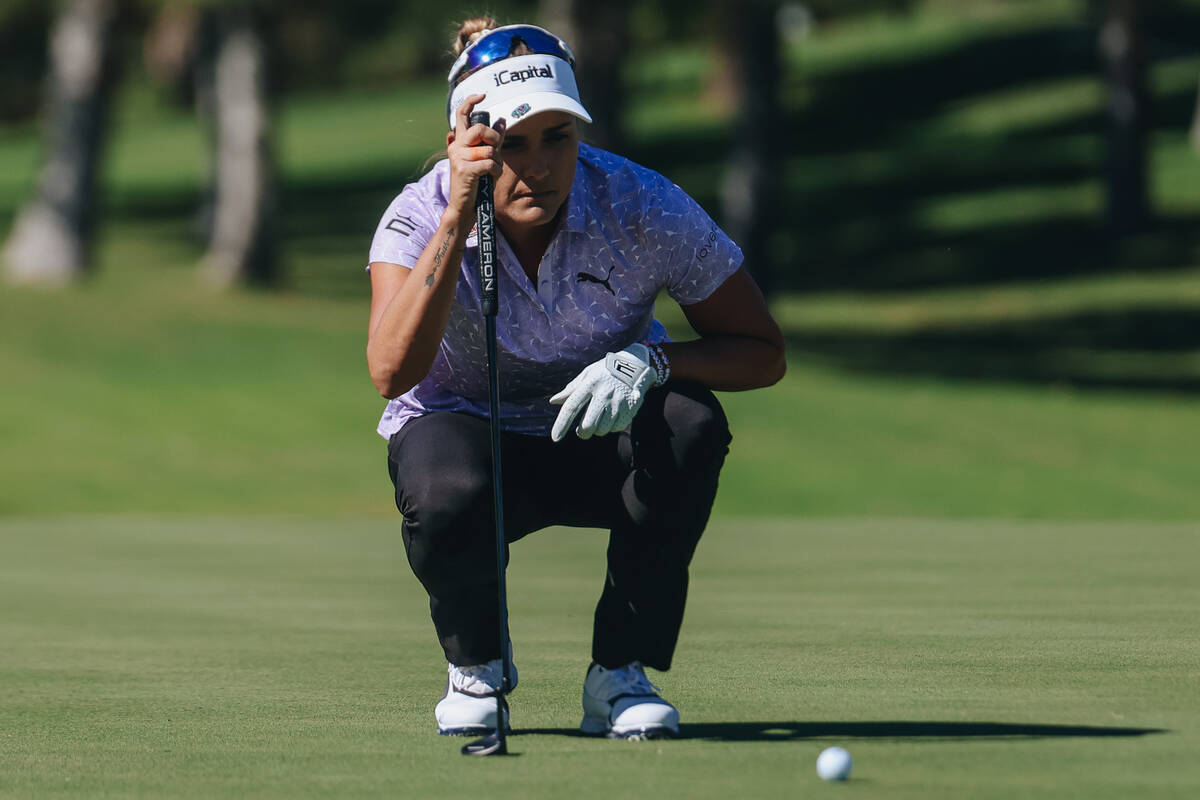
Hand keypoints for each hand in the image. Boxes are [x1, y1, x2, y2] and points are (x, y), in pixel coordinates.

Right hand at [445, 94, 505, 218]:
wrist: (464, 206)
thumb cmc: (476, 183)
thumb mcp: (485, 158)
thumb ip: (493, 140)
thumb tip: (502, 120)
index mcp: (459, 142)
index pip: (461, 114)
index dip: (470, 101)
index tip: (482, 95)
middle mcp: (456, 147)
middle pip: (479, 129)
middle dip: (493, 139)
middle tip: (496, 150)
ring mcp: (459, 158)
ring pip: (488, 149)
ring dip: (497, 161)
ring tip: (492, 171)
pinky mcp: (464, 170)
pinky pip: (489, 163)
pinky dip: (496, 171)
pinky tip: (491, 178)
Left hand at [549, 344, 658, 441]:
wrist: (635, 365)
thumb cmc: (605, 371)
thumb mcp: (587, 374)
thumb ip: (571, 389)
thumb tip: (553, 401)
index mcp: (590, 383)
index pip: (571, 407)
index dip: (561, 424)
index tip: (555, 438)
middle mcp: (604, 393)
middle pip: (588, 425)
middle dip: (583, 433)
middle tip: (582, 431)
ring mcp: (618, 402)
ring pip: (602, 430)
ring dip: (598, 430)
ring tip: (599, 420)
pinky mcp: (630, 408)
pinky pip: (616, 428)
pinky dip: (611, 427)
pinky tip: (611, 417)